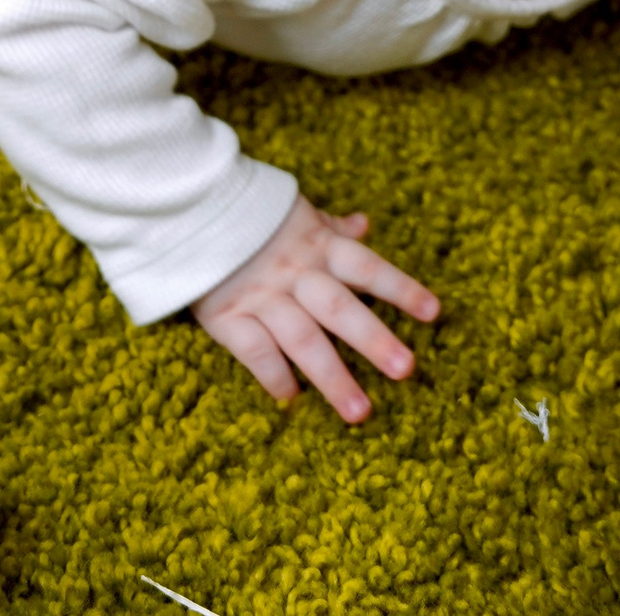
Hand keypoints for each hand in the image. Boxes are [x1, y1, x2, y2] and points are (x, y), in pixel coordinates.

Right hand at [191, 197, 440, 422]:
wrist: (185, 208)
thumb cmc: (249, 216)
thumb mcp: (294, 213)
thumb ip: (331, 226)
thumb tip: (365, 224)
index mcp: (317, 245)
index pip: (367, 268)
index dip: (401, 288)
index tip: (434, 313)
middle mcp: (295, 273)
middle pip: (340, 309)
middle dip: (374, 340)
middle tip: (406, 371)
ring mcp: (261, 296)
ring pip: (303, 339)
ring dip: (332, 377)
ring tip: (359, 412)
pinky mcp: (226, 315)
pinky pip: (254, 350)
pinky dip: (274, 375)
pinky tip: (291, 399)